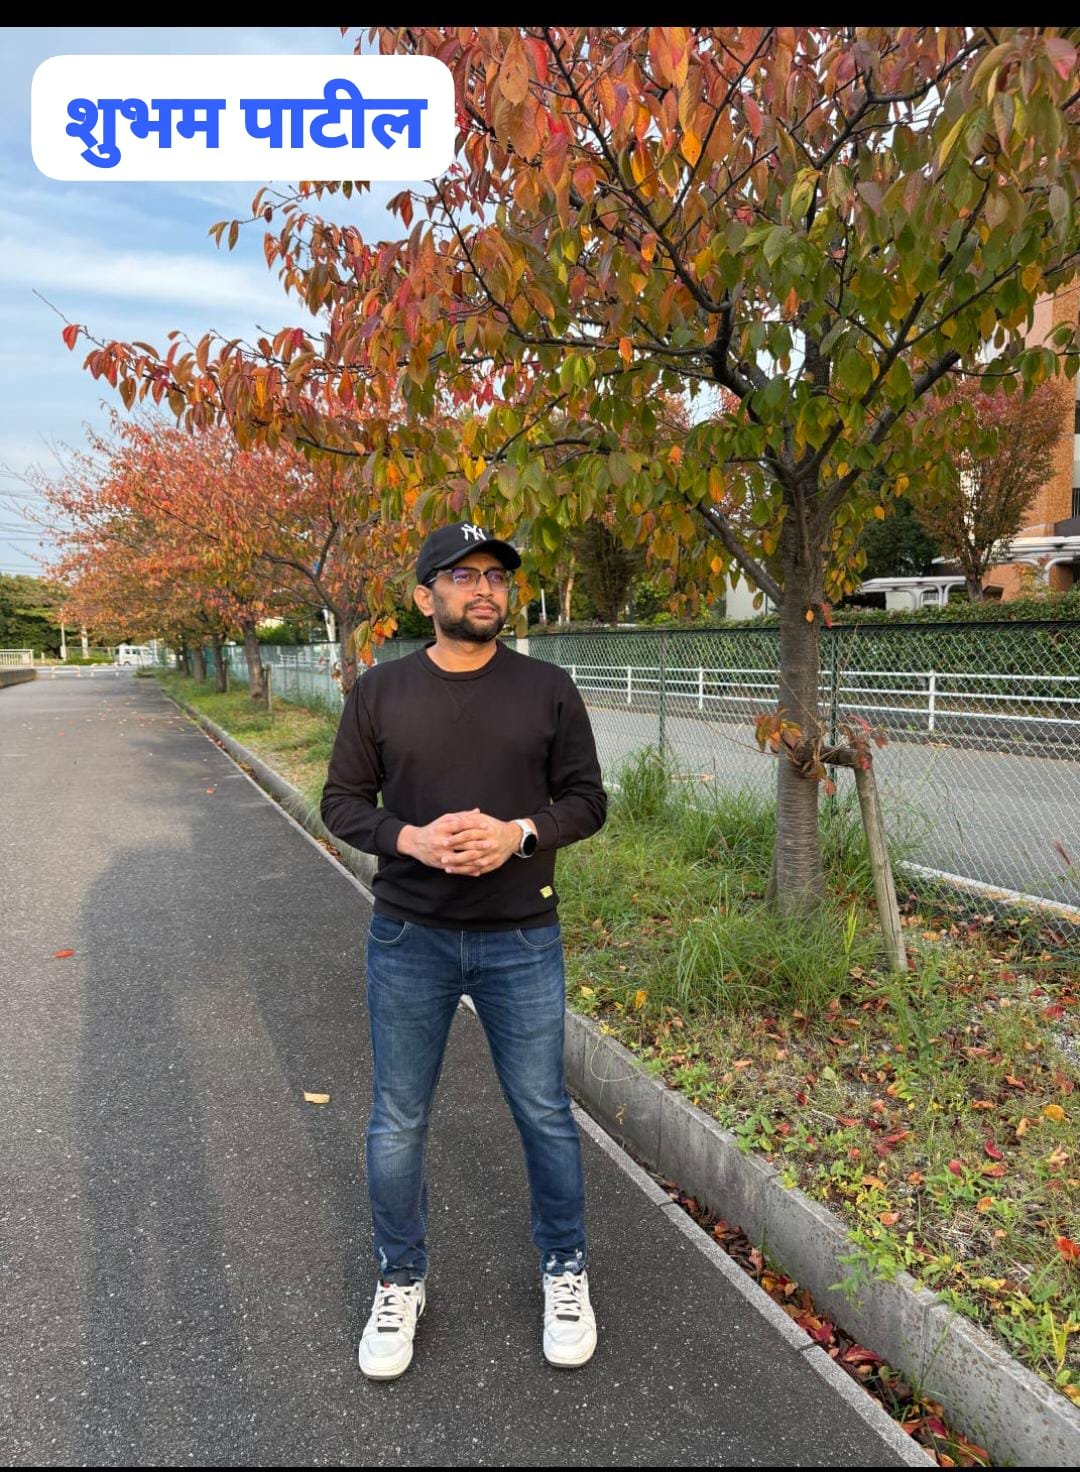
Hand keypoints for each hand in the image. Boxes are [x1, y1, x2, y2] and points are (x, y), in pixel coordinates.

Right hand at [398, 809, 523, 876]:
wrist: (415, 843)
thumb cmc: (433, 829)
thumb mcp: (444, 820)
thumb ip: (461, 816)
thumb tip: (478, 811)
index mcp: (442, 828)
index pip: (460, 825)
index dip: (474, 824)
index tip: (487, 825)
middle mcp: (440, 841)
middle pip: (461, 842)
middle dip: (477, 843)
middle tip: (491, 843)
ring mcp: (440, 854)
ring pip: (460, 858)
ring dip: (475, 860)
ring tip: (487, 859)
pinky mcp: (440, 864)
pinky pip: (456, 869)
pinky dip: (467, 870)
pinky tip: (478, 870)